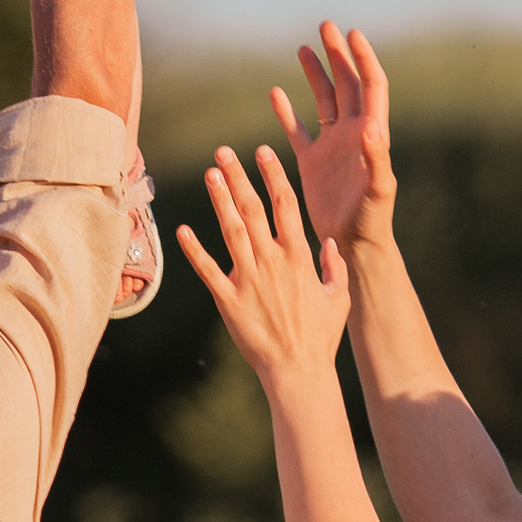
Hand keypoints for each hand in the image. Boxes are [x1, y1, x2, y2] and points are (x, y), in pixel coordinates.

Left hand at [177, 142, 350, 402]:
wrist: (298, 370)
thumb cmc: (321, 337)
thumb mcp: (339, 297)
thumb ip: (335, 267)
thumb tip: (331, 243)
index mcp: (299, 256)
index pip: (285, 205)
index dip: (272, 175)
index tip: (262, 152)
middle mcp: (272, 261)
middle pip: (252, 209)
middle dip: (238, 177)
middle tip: (223, 152)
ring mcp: (248, 280)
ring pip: (231, 231)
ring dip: (219, 201)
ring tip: (210, 175)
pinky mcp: (228, 300)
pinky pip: (207, 270)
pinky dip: (194, 250)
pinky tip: (182, 229)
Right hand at [272, 23, 397, 258]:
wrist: (353, 244)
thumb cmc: (371, 219)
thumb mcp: (377, 188)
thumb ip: (376, 157)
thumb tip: (373, 124)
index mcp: (371, 134)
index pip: (371, 86)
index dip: (363, 59)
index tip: (352, 34)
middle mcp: (353, 134)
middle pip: (347, 84)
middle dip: (337, 55)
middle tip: (326, 26)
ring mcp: (332, 146)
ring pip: (323, 101)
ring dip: (315, 74)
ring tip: (303, 48)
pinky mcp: (312, 162)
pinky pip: (298, 130)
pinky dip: (287, 112)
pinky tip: (275, 93)